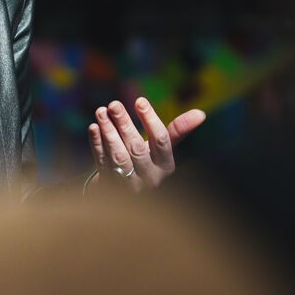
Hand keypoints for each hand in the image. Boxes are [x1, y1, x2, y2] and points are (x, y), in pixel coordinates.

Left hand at [88, 96, 204, 191]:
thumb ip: (178, 131)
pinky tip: (93, 127)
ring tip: (101, 111)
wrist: (126, 193)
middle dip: (125, 124)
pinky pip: (102, 163)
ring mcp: (128, 185)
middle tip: (114, 104)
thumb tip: (201, 113)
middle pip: (137, 149)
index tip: (139, 101)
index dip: (150, 120)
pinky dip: (97, 144)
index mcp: (166, 166)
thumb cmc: (147, 163)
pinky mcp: (109, 186)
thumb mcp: (163, 151)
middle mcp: (149, 178)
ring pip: (118, 157)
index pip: (161, 141)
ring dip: (108, 132)